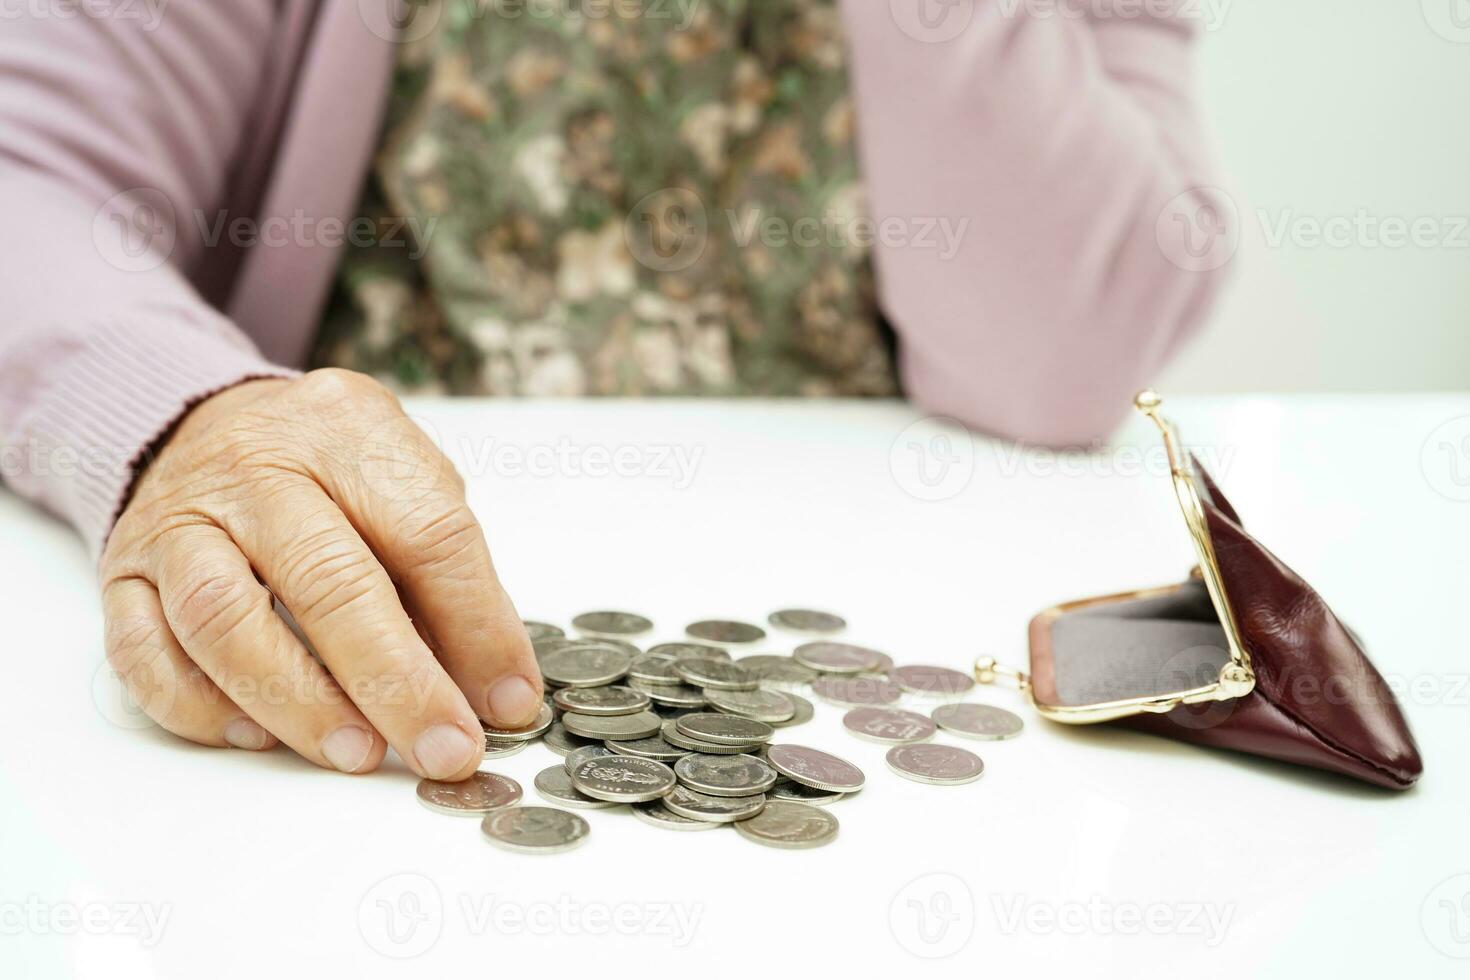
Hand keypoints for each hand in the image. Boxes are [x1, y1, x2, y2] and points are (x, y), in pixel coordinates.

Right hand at [99, 369, 541, 779]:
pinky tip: (259, 737)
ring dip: (299, 703)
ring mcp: (180, 520)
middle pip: (329, 580)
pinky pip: (144, 652)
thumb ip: (445, 574)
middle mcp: (257, 468)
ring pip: (226, 620)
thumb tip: (491, 688)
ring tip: (360, 753)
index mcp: (349, 432)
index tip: (510, 701)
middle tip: (444, 749)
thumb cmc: (328, 469)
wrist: (203, 423)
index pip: (428, 533)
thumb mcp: (403, 483)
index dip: (479, 626)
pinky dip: (202, 708)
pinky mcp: (124, 573)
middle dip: (397, 681)